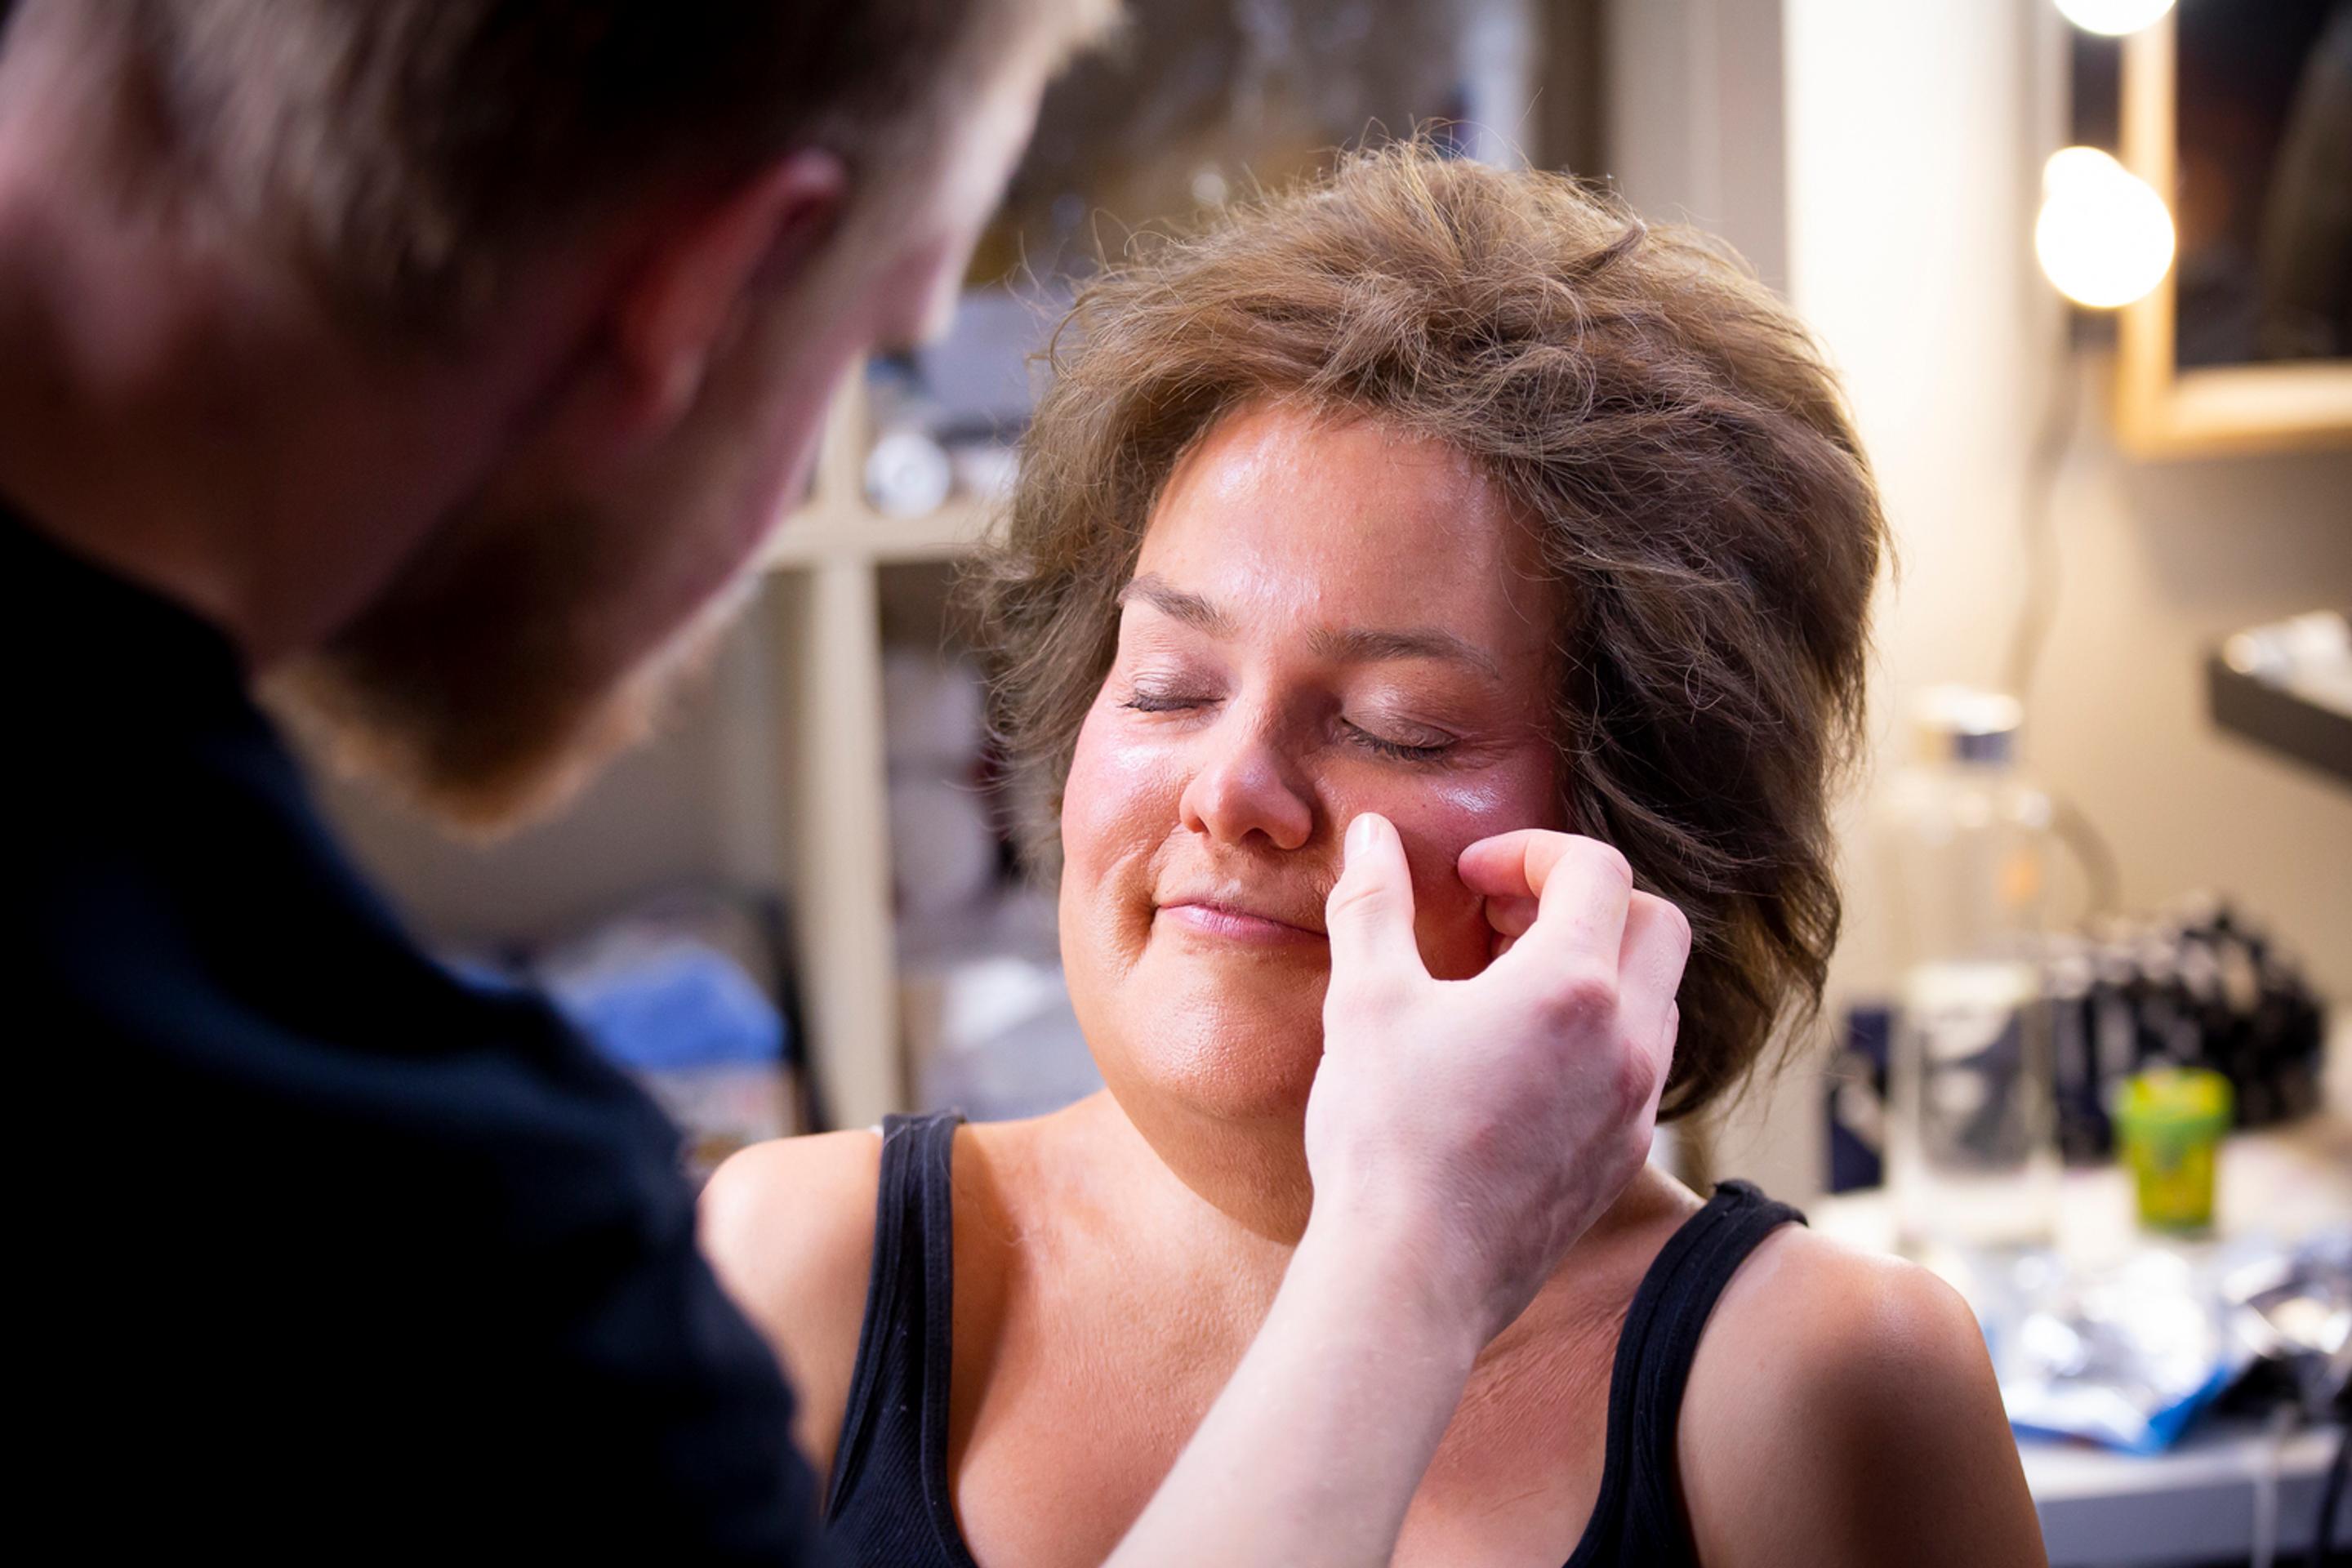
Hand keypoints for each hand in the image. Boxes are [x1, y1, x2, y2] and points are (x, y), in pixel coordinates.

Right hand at [1302, 814, 1689, 1345]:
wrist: (1412, 1277)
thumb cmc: (1385, 1136)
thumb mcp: (1365, 1000)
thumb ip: (1374, 903)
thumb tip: (1373, 833)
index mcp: (1572, 987)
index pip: (1596, 870)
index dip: (1531, 853)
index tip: (1469, 879)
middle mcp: (1627, 1041)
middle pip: (1657, 923)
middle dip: (1585, 900)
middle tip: (1502, 920)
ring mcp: (1635, 1105)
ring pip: (1656, 997)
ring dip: (1598, 967)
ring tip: (1505, 984)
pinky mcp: (1622, 1157)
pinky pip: (1639, 1065)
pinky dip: (1598, 1033)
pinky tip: (1519, 1057)